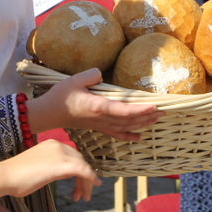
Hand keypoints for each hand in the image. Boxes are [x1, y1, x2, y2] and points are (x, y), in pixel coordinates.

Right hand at [0, 139, 101, 201]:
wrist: (6, 176)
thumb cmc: (17, 176)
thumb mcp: (38, 167)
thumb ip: (51, 166)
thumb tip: (60, 173)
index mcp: (51, 144)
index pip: (72, 156)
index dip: (79, 171)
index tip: (77, 187)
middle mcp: (57, 145)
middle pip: (79, 161)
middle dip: (84, 179)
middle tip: (81, 195)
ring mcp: (60, 153)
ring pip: (83, 166)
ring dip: (86, 183)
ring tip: (83, 198)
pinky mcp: (62, 164)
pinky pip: (83, 170)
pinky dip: (90, 178)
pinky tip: (93, 186)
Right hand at [28, 68, 160, 141]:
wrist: (48, 113)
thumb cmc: (60, 96)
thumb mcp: (74, 80)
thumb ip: (91, 75)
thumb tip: (102, 75)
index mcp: (98, 106)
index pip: (124, 110)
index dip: (141, 109)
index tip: (155, 106)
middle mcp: (102, 118)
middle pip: (130, 119)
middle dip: (147, 116)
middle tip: (164, 111)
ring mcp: (100, 124)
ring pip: (126, 126)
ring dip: (142, 123)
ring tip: (157, 119)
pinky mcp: (97, 127)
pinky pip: (116, 133)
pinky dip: (129, 135)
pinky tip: (139, 136)